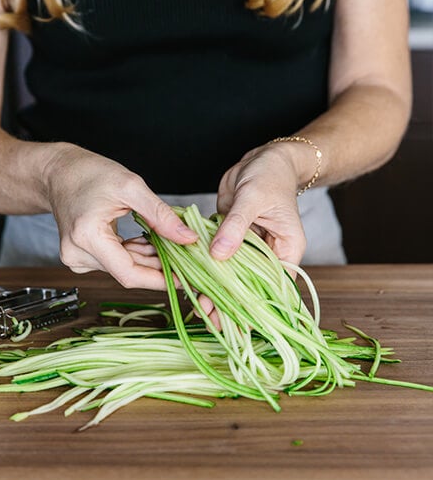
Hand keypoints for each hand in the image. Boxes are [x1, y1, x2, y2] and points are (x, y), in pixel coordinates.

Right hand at [44, 144, 198, 289]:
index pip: (128, 274)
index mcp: (86, 237)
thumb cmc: (89, 174)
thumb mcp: (130, 187)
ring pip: (122, 269)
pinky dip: (133, 254)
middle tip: (185, 253)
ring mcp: (76, 258)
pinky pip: (114, 263)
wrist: (59, 173)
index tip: (186, 278)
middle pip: (127, 272)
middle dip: (159, 265)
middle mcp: (76, 254)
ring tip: (165, 240)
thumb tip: (188, 239)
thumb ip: (160, 215)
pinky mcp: (79, 257)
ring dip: (147, 258)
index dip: (160, 279)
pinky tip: (145, 241)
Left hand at [190, 143, 307, 330]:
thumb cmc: (269, 174)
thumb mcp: (253, 199)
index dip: (256, 304)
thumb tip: (220, 255)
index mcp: (287, 248)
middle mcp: (269, 251)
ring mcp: (248, 246)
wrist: (263, 159)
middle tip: (211, 319)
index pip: (274, 284)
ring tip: (199, 309)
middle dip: (231, 302)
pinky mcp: (230, 237)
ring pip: (232, 273)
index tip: (238, 321)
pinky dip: (205, 268)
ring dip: (216, 289)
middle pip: (251, 284)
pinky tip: (191, 282)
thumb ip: (235, 227)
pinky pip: (218, 256)